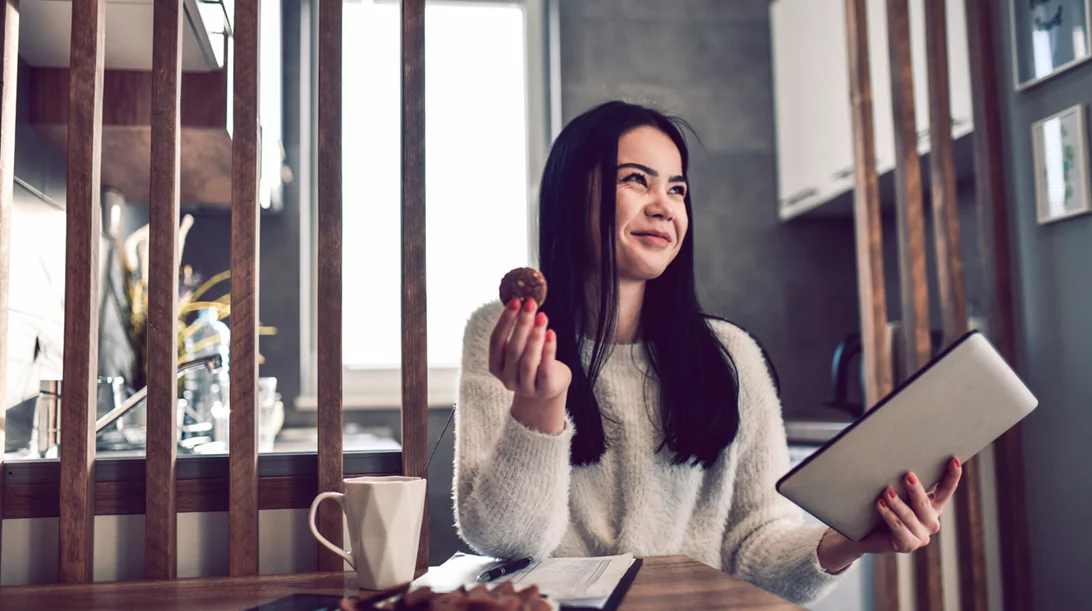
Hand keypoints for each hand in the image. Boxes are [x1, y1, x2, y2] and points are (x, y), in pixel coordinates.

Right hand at [489, 298, 571, 401]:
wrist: (550, 387)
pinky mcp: (543, 390)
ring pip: (527, 361)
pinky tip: (551, 333)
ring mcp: (525, 388)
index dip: (505, 321)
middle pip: (512, 349)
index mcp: (496, 366)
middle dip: (522, 324)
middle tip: (531, 304)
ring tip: (542, 316)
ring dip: (535, 336)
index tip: (515, 301)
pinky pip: (545, 369)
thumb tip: (525, 301)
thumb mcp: (523, 347)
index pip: (495, 341)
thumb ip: (521, 330)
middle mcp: (507, 379)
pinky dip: (548, 350)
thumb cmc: (534, 361)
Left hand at [817, 457, 962, 571]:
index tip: (954, 459)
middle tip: (908, 475)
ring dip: (897, 503)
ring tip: (886, 491)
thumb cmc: (882, 508)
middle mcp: (931, 521)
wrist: (866, 534)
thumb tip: (896, 459)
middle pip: (925, 504)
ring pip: (909, 516)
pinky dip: (888, 515)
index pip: (945, 490)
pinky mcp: (908, 545)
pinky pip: (898, 528)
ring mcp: (921, 535)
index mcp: (933, 506)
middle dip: (916, 489)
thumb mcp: (896, 493)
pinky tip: (879, 504)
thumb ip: (902, 483)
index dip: (952, 476)